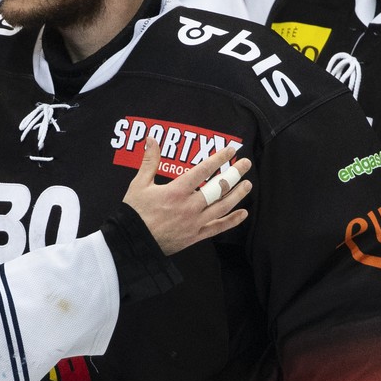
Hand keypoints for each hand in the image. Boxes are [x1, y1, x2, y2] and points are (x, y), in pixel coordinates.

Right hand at [121, 142, 250, 254]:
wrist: (132, 242)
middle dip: (234, 174)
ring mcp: (194, 222)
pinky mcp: (195, 236)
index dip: (219, 158)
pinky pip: (217, 228)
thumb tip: (152, 139)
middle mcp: (189, 206)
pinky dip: (232, 221)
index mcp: (176, 191)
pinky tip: (243, 214)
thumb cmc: (134, 212)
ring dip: (237, 195)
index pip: (203, 171)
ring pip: (222, 207)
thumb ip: (149, 161)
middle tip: (246, 164)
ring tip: (248, 184)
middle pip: (218, 188)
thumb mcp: (139, 184)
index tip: (231, 150)